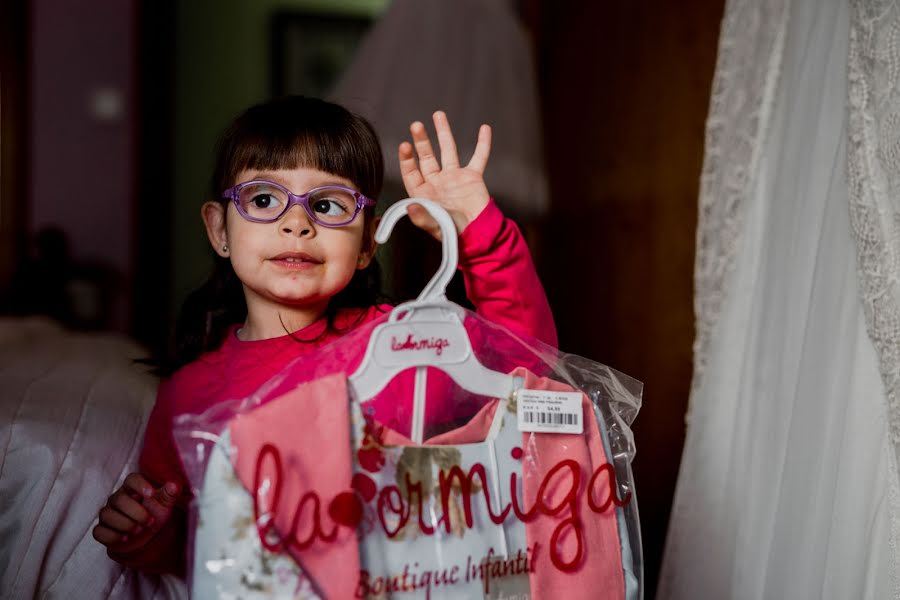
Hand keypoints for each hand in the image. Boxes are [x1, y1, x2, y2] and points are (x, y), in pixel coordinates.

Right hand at [93, 473, 179, 556]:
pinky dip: (112, 536)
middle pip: (119, 500)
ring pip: (107, 515)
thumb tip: (174, 485)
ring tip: (139, 530)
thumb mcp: (164, 505)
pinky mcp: (102, 529)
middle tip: (150, 521)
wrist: (146, 536)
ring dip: (125, 524)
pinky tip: (125, 538)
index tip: (151, 494)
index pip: (131, 479)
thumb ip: (169, 494)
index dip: (140, 485)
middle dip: (136, 512)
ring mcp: (107, 514)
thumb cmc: (154, 514)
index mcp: (132, 488)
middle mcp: (117, 499)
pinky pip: (99, 531)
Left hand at [398, 111, 491, 239]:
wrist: (478, 236)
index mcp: (424, 193)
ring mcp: (455, 178)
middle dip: (422, 141)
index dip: (407, 160)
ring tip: (438, 115)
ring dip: (443, 133)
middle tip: (416, 125)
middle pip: (427, 157)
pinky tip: (485, 128)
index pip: (412, 173)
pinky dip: (483, 144)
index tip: (405, 146)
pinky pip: (479, 157)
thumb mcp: (435, 226)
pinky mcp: (473, 178)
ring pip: (448, 150)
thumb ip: (422, 217)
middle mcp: (437, 182)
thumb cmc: (454, 234)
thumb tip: (410, 205)